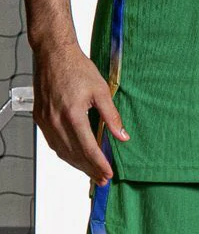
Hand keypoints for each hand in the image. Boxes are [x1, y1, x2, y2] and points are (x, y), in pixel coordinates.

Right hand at [32, 37, 125, 182]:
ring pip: (61, 150)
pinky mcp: (40, 118)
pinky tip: (74, 156)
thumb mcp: (102, 91)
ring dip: (76, 164)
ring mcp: (45, 120)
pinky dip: (64, 152)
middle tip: (102, 179)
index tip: (108, 174)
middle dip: (89, 169)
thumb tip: (122, 136)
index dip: (99, 163)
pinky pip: (52, 142)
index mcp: (72, 114)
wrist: (53, 55)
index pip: (88, 148)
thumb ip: (111, 116)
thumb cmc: (77, 68)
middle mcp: (55, 120)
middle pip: (73, 154)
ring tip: (91, 172)